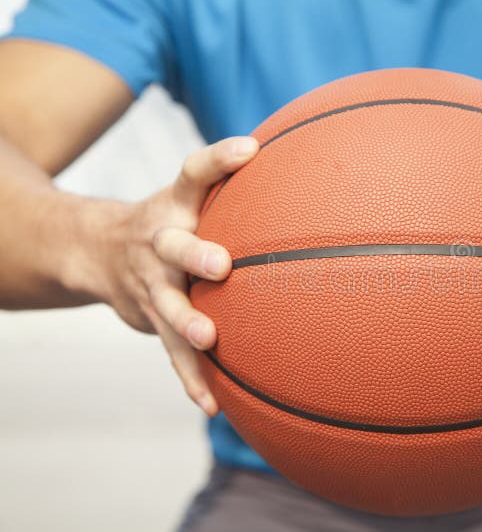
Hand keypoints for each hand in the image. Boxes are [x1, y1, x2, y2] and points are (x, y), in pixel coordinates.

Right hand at [100, 136, 258, 414]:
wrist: (96, 251)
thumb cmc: (173, 222)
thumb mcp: (191, 197)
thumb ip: (237, 190)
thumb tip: (314, 171)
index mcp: (176, 203)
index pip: (194, 172)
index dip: (219, 159)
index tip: (250, 148)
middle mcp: (160, 239)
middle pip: (172, 243)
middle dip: (194, 254)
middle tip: (220, 265)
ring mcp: (151, 281)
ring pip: (166, 303)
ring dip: (185, 321)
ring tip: (207, 338)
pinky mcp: (149, 317)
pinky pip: (169, 352)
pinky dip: (189, 377)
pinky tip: (211, 404)